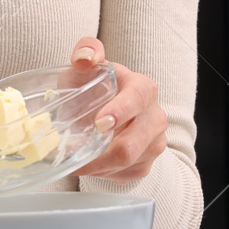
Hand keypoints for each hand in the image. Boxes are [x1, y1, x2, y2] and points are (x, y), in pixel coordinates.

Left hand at [68, 38, 165, 182]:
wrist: (106, 112)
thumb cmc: (97, 89)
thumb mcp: (86, 68)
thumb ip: (86, 52)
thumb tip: (86, 58)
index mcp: (142, 89)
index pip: (138, 98)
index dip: (121, 111)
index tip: (100, 123)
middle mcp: (154, 117)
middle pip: (134, 144)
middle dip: (102, 153)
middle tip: (74, 153)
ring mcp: (153, 143)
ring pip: (126, 164)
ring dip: (96, 165)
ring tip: (76, 158)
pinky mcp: (145, 164)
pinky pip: (123, 176)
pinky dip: (101, 173)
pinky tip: (90, 162)